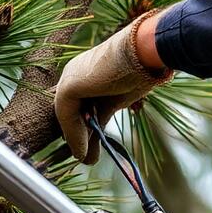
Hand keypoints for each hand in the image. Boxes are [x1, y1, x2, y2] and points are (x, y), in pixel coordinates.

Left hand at [53, 11, 171, 163]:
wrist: (144, 53)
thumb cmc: (139, 70)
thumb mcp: (118, 99)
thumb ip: (104, 115)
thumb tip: (100, 137)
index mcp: (86, 73)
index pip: (79, 105)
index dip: (83, 127)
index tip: (90, 147)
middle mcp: (74, 73)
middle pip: (71, 111)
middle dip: (77, 136)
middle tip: (85, 158)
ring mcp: (69, 78)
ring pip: (67, 116)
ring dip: (76, 140)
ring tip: (85, 159)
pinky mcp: (69, 86)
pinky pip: (67, 117)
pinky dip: (75, 136)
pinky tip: (84, 151)